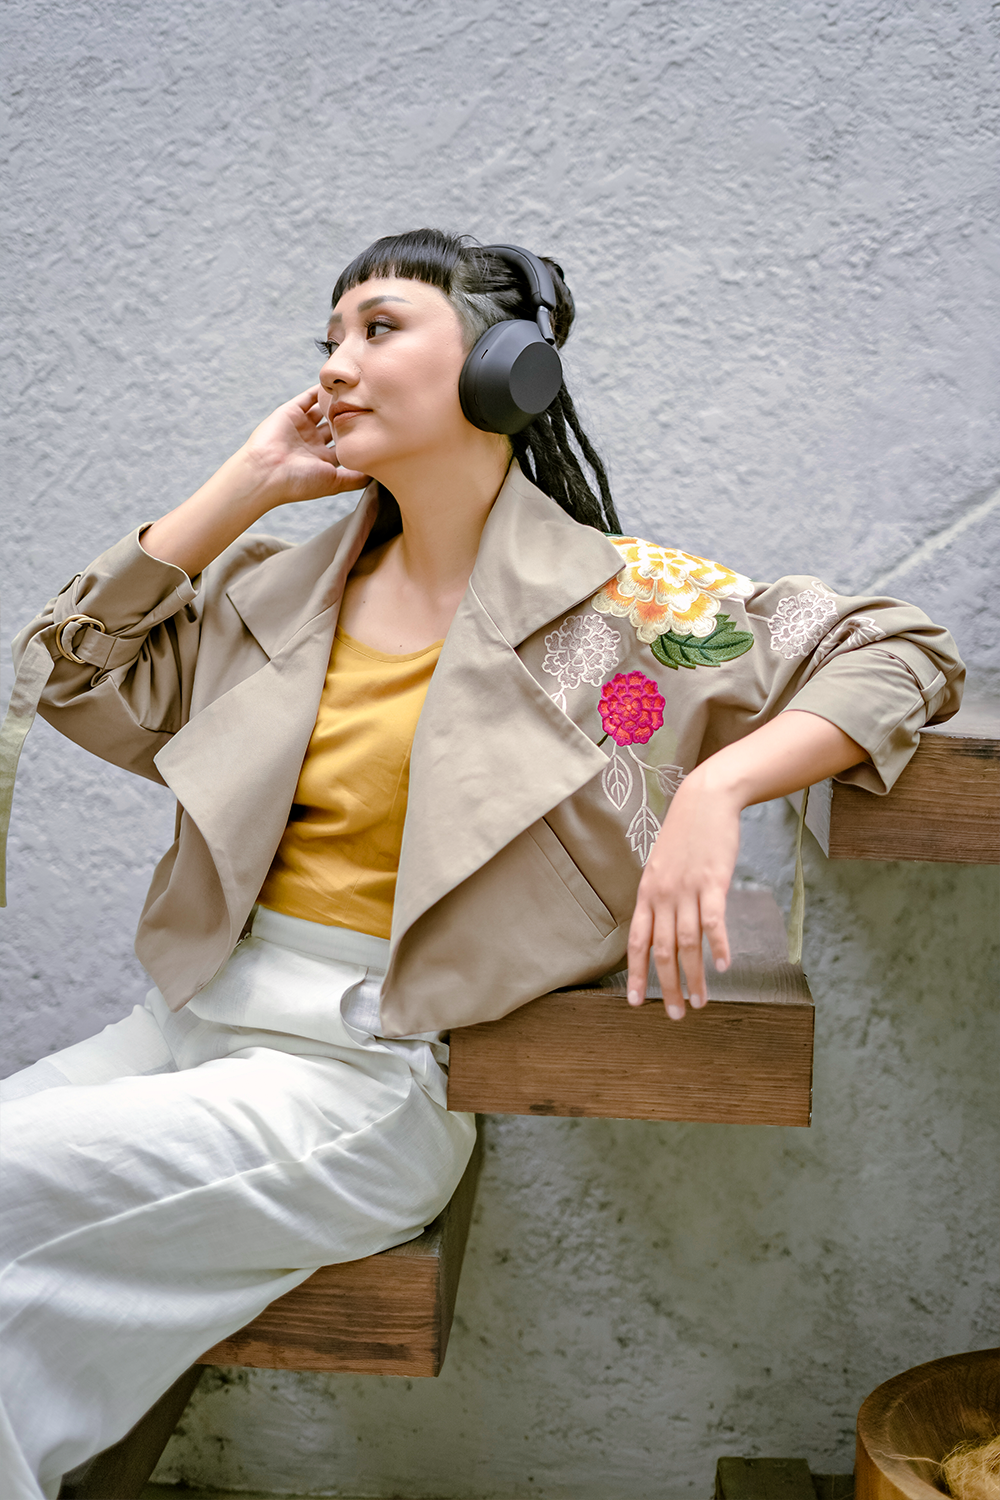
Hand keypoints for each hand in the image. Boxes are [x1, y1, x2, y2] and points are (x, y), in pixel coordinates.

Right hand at [241, 385, 369, 505]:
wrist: (266, 472)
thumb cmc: (299, 482)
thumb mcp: (335, 483)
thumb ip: (356, 478)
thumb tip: (377, 473)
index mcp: (322, 461)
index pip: (345, 445)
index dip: (359, 436)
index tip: (378, 426)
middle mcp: (312, 443)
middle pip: (336, 425)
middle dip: (351, 416)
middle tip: (372, 403)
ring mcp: (301, 427)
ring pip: (323, 410)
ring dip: (337, 402)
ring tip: (356, 390)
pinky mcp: (291, 412)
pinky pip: (308, 397)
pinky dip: (321, 390)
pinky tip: (337, 383)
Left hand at [623, 710, 869, 1020]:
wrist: (704, 800)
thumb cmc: (685, 835)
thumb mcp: (662, 867)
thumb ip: (660, 898)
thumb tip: (661, 928)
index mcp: (647, 893)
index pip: (637, 942)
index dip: (636, 974)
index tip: (636, 1002)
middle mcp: (663, 895)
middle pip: (662, 950)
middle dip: (666, 987)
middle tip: (675, 1015)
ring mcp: (687, 888)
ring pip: (687, 942)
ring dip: (694, 976)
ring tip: (699, 1002)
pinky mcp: (713, 880)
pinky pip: (713, 919)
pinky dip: (718, 944)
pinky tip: (723, 966)